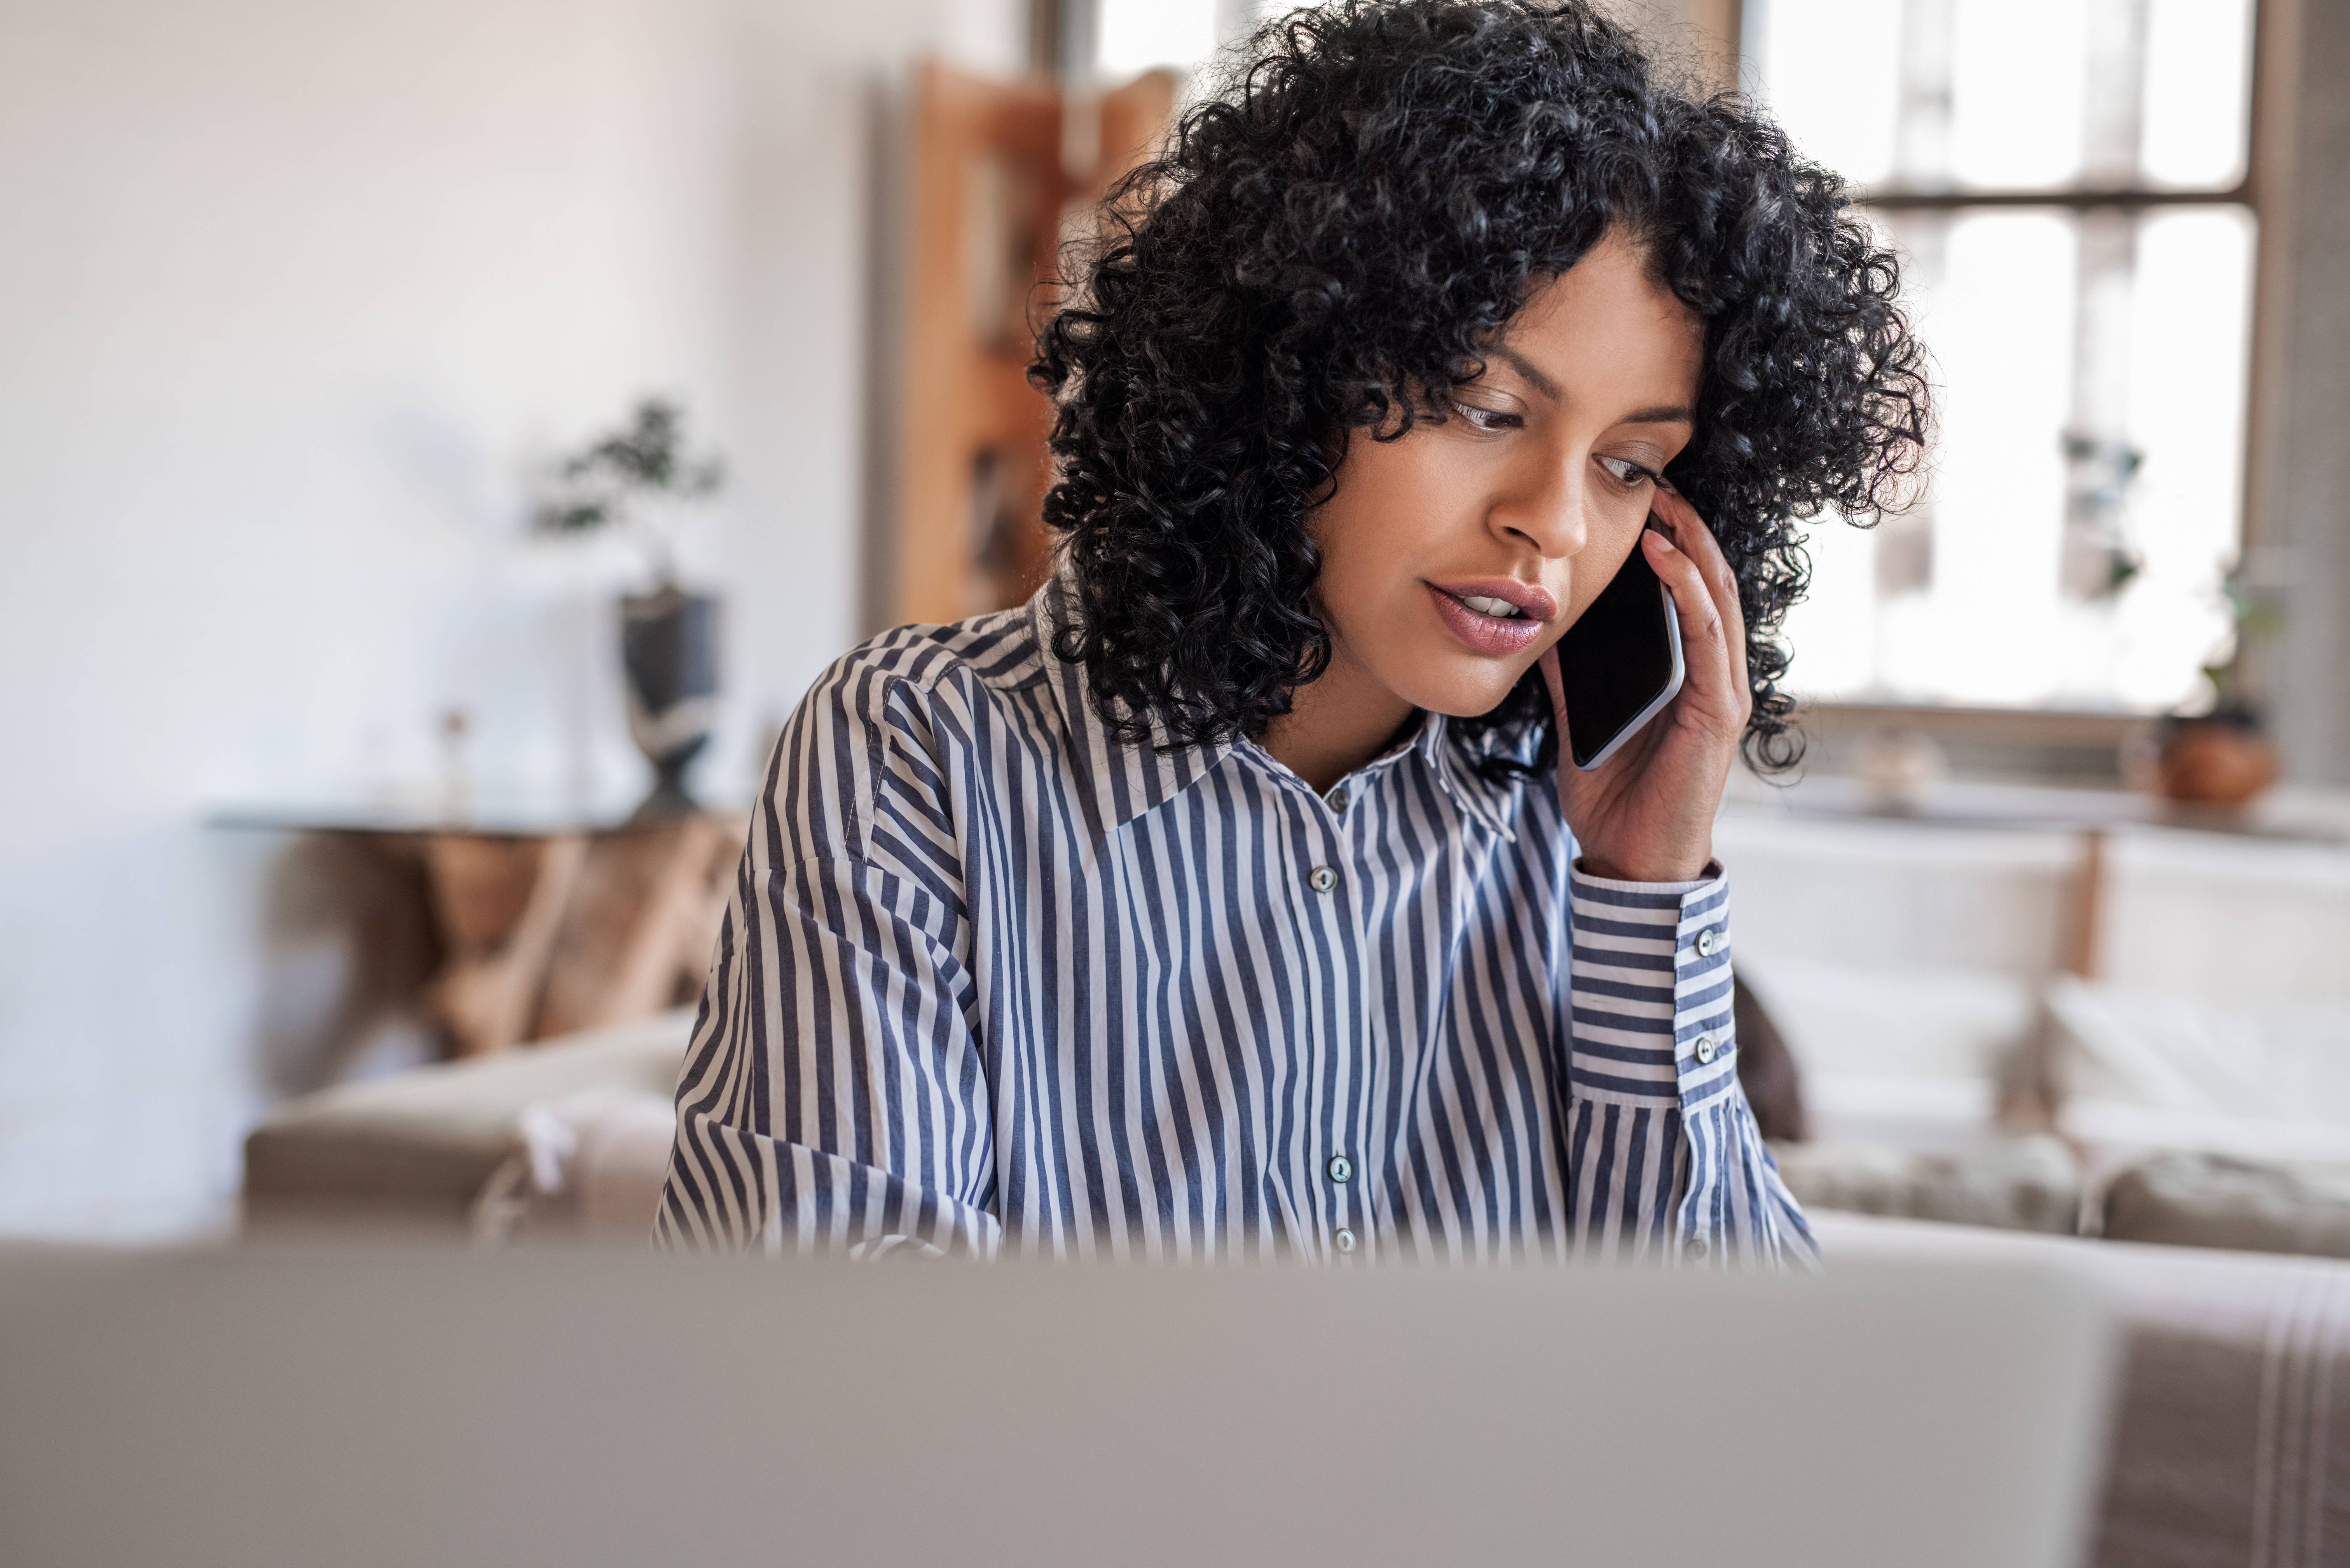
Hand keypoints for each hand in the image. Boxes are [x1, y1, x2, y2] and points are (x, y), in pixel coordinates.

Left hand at [1538, 486, 1749, 883]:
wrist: (1631, 862)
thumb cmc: (1614, 798)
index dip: (1674, 543)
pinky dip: (1688, 591)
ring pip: (1717, 598)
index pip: (1689, 593)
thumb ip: (1571, 675)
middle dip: (1688, 528)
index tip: (1644, 501)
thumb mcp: (1581, 720)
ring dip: (1693, 546)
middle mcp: (1715, 675)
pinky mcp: (1719, 711)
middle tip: (1658, 482)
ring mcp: (1723, 691)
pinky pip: (1708, 636)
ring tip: (1665, 503)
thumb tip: (1542, 627)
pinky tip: (1667, 558)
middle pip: (1710, 582)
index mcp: (1688, 675)